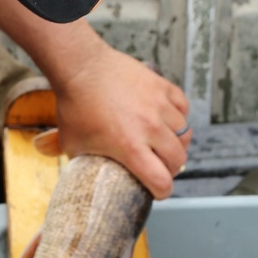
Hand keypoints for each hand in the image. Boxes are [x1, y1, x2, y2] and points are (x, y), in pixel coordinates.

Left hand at [48, 41, 189, 198]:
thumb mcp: (72, 142)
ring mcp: (159, 105)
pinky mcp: (162, 87)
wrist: (81, 67)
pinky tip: (167, 121)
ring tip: (164, 145)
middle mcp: (149, 127)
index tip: (158, 191)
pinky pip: (183, 108)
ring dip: (176, 143)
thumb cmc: (75, 105)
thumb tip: (74, 174)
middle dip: (170, 169)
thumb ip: (77, 161)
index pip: (161, 180)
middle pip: (177, 159)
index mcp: (129, 146)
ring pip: (184, 134)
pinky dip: (179, 117)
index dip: (162, 191)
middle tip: (160, 168)